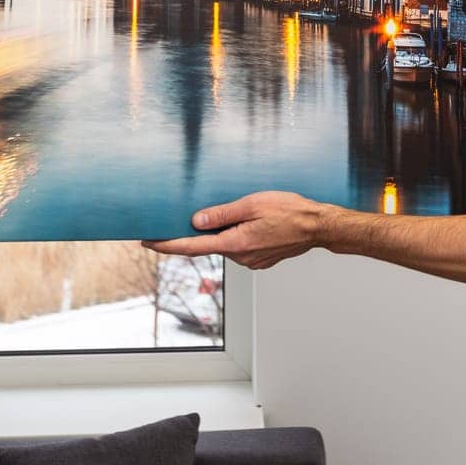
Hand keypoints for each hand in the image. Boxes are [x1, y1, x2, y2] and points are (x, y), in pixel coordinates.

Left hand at [142, 191, 330, 269]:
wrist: (317, 226)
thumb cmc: (290, 211)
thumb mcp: (253, 204)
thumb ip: (223, 213)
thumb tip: (196, 221)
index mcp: (235, 243)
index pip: (192, 247)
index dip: (167, 245)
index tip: (148, 241)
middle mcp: (240, 256)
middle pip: (207, 246)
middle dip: (191, 235)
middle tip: (175, 220)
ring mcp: (250, 260)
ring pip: (224, 245)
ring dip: (217, 234)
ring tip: (220, 215)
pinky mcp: (259, 258)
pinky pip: (238, 247)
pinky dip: (232, 236)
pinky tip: (241, 223)